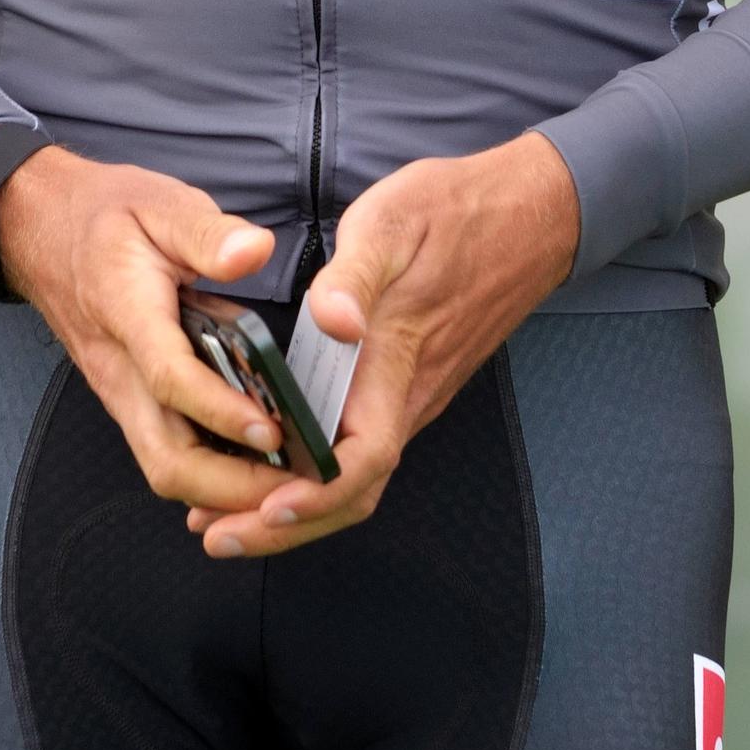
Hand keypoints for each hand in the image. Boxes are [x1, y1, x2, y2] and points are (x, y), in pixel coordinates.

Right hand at [0, 145, 290, 517]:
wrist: (39, 227)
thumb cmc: (104, 215)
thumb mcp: (159, 202)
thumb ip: (207, 232)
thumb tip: (254, 250)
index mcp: (128, 314)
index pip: (171, 379)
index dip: (222, 412)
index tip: (274, 429)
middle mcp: (119, 369)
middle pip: (165, 457)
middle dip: (229, 486)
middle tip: (295, 484)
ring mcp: (120, 391)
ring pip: (164, 467)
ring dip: (223, 489)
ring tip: (287, 484)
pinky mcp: (127, 399)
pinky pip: (165, 452)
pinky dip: (210, 474)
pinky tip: (255, 466)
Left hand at [185, 132, 578, 561]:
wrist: (530, 213)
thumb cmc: (456, 213)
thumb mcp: (392, 223)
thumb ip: (354, 276)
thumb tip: (329, 323)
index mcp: (397, 360)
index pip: (365, 458)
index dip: (316, 495)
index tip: (268, 508)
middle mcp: (408, 393)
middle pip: (352, 490)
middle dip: (286, 526)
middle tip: (219, 537)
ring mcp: (411, 392)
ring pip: (355, 476)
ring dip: (294, 506)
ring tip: (229, 517)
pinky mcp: (407, 381)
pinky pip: (360, 447)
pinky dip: (313, 471)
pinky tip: (273, 463)